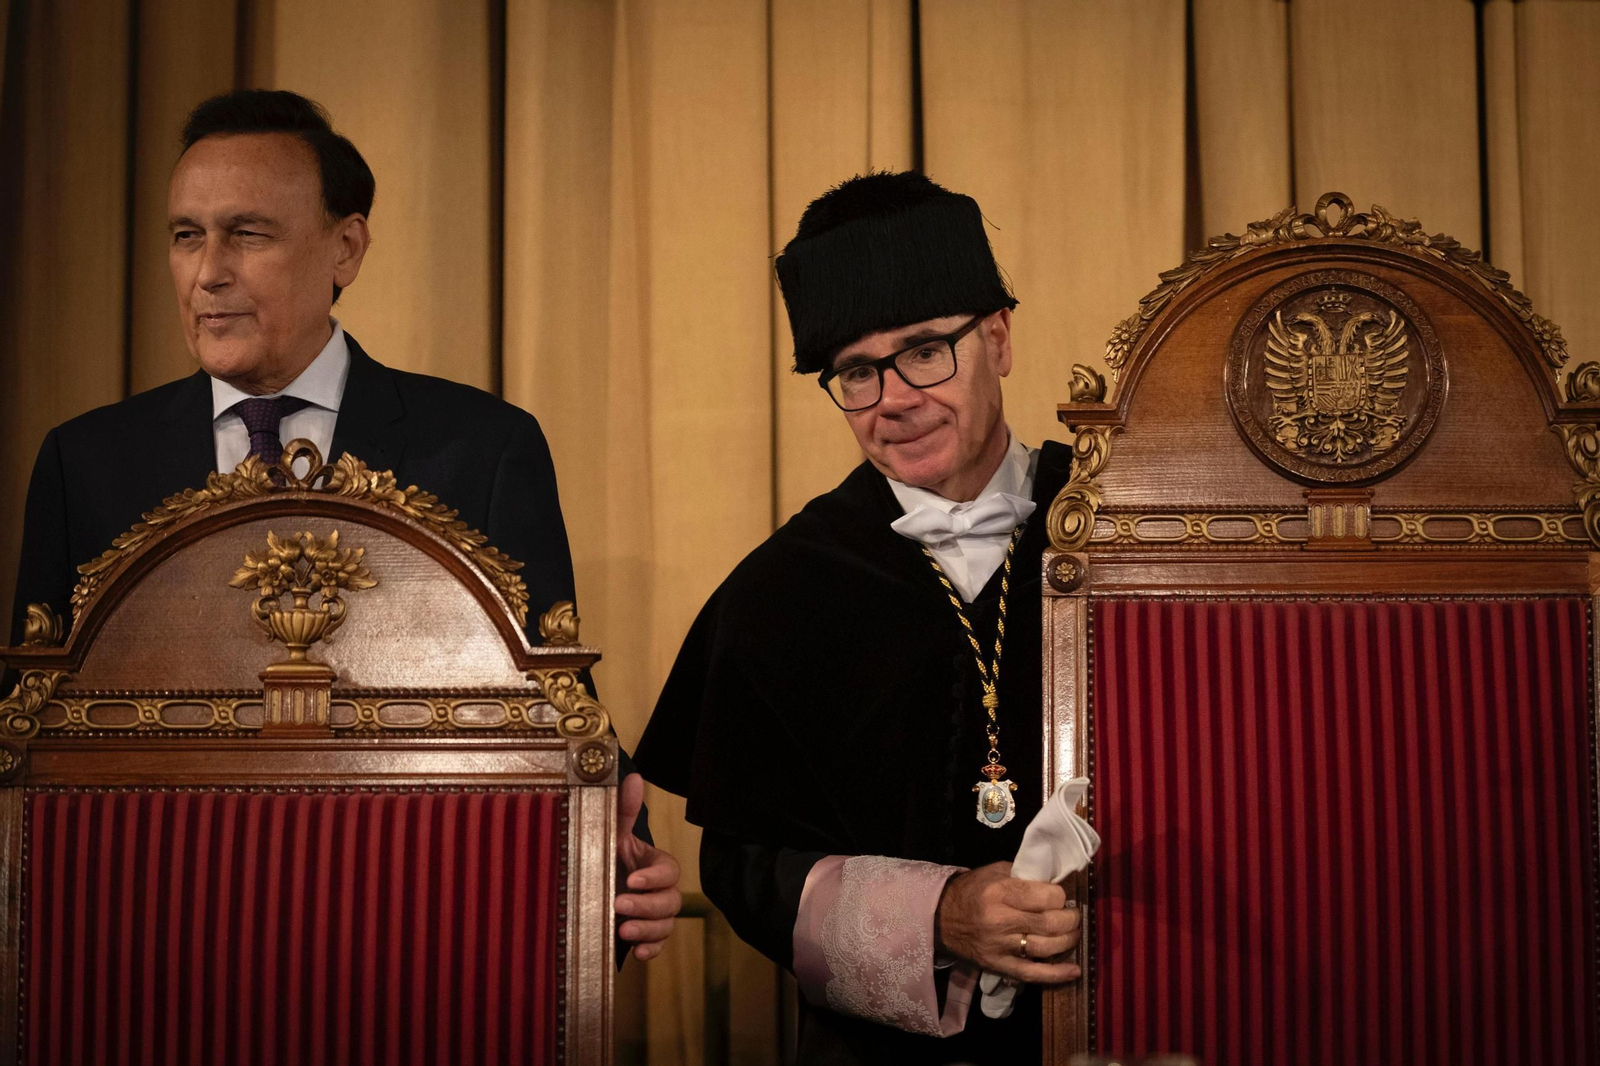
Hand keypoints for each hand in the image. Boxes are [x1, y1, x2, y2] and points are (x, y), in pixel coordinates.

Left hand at [615, 772, 681, 960]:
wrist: (589, 885)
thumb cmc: (604, 856)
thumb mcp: (611, 834)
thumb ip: (624, 810)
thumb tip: (633, 777)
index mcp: (655, 864)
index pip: (670, 871)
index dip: (655, 877)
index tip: (632, 880)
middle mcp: (659, 890)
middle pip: (670, 901)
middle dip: (647, 905)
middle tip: (619, 905)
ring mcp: (654, 915)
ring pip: (665, 925)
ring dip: (647, 929)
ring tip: (622, 930)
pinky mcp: (644, 936)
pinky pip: (657, 947)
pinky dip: (650, 951)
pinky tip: (636, 954)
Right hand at [934, 861, 1080, 982]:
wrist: (941, 916)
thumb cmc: (972, 890)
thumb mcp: (996, 871)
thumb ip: (1025, 876)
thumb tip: (1056, 883)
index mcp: (1001, 892)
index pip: (1047, 897)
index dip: (1061, 896)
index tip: (1061, 896)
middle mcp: (1001, 920)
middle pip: (1050, 923)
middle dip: (1070, 919)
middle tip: (1073, 914)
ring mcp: (1000, 946)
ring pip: (1046, 947)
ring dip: (1068, 941)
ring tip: (1073, 933)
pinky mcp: (999, 965)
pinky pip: (1032, 973)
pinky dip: (1056, 974)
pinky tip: (1075, 971)